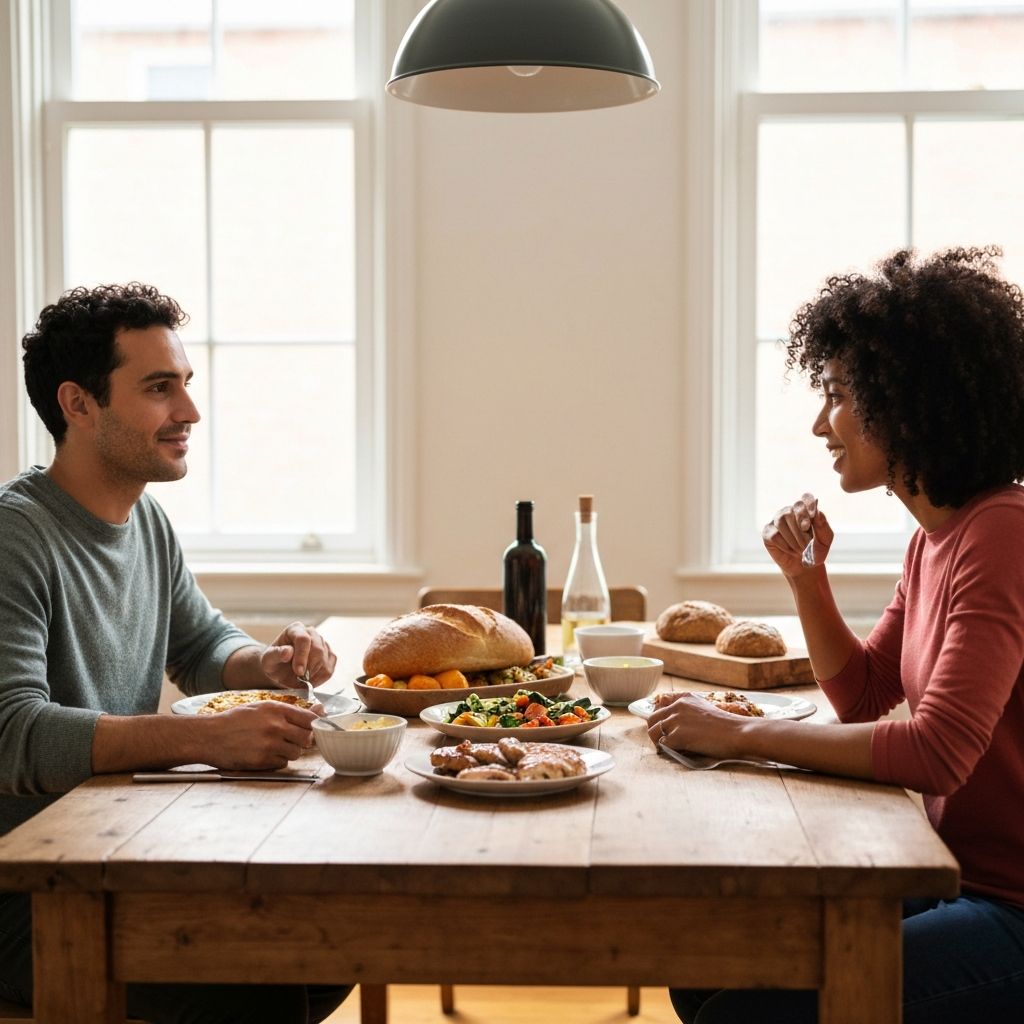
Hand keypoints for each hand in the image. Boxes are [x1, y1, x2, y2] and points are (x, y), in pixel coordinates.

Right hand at [204, 700, 318, 770]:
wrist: (209, 736)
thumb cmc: (235, 720)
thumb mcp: (261, 707)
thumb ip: (290, 711)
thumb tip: (320, 710)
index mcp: (276, 710)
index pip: (310, 719)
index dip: (314, 725)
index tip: (311, 728)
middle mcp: (275, 726)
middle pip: (307, 738)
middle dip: (302, 740)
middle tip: (290, 739)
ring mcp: (269, 745)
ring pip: (296, 752)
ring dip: (289, 751)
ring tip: (273, 746)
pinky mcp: (262, 761)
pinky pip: (282, 763)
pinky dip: (277, 761)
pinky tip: (265, 754)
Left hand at [260, 621, 336, 688]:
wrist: (281, 670)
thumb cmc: (274, 662)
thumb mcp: (268, 660)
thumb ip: (276, 654)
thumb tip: (288, 652)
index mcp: (295, 629)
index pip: (303, 639)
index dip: (302, 656)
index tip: (298, 672)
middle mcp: (311, 633)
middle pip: (318, 649)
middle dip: (309, 667)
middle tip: (299, 678)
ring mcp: (322, 643)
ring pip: (325, 660)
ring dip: (313, 674)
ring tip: (301, 679)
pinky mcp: (329, 655)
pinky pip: (329, 668)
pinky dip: (320, 678)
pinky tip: (309, 679)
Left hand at [647, 693, 749, 759]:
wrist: (739, 733)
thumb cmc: (728, 727)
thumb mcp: (706, 709)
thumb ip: (689, 712)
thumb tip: (676, 725)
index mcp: (685, 698)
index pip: (660, 703)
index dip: (660, 717)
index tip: (664, 727)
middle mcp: (677, 706)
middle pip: (652, 719)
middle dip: (656, 731)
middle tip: (666, 742)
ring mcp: (676, 720)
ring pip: (653, 732)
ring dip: (658, 742)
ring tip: (669, 749)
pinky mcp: (678, 736)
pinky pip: (662, 744)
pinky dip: (666, 750)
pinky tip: (676, 753)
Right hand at [762, 492, 833, 577]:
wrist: (803, 567)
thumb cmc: (815, 550)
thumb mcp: (824, 540)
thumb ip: (822, 526)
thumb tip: (818, 512)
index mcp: (805, 509)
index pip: (805, 498)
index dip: (808, 503)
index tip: (813, 515)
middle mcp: (789, 511)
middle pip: (791, 510)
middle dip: (801, 527)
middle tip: (808, 542)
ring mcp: (776, 521)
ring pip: (781, 522)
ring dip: (794, 539)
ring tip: (801, 550)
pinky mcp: (767, 532)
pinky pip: (775, 535)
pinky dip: (785, 545)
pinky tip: (790, 551)